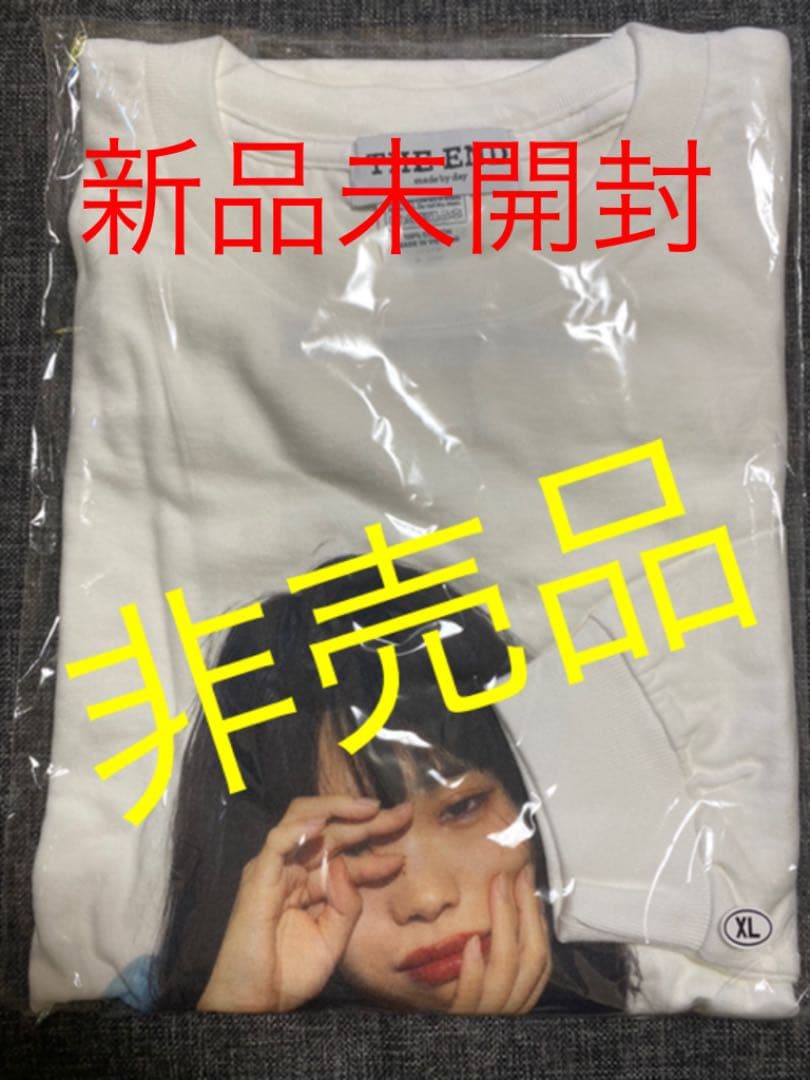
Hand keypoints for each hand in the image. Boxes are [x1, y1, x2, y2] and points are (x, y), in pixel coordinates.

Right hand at [197, 794, 412, 1012]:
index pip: (347, 854)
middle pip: (331, 829)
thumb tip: (348, 866)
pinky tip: (323, 822)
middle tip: (403, 813)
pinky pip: (277, 841)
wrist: (257, 1005)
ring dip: (336, 809)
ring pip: (303, 819)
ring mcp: (275, 869)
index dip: (376, 849)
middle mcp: (293, 869)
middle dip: (368, 820)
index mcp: (311, 883)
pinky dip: (299, 827)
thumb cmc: (290, 975)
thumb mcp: (334, 938)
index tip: (404, 848)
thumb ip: (347, 903)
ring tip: (369, 808)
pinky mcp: (258, 877)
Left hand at [448, 863, 550, 1013]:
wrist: (424, 1024)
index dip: (536, 915)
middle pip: (531, 957)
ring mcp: (485, 1011)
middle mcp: (510, 1002)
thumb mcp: (486, 961)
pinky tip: (470, 941)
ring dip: (503, 925)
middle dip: (524, 911)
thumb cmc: (455, 982)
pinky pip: (471, 993)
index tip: (525, 878)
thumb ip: (502, 938)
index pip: (541, 952)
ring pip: (505, 970)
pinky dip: (474, 967)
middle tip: (508, 876)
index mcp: (522, 990)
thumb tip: (517, 893)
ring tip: (496, 890)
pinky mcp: (458, 1014)